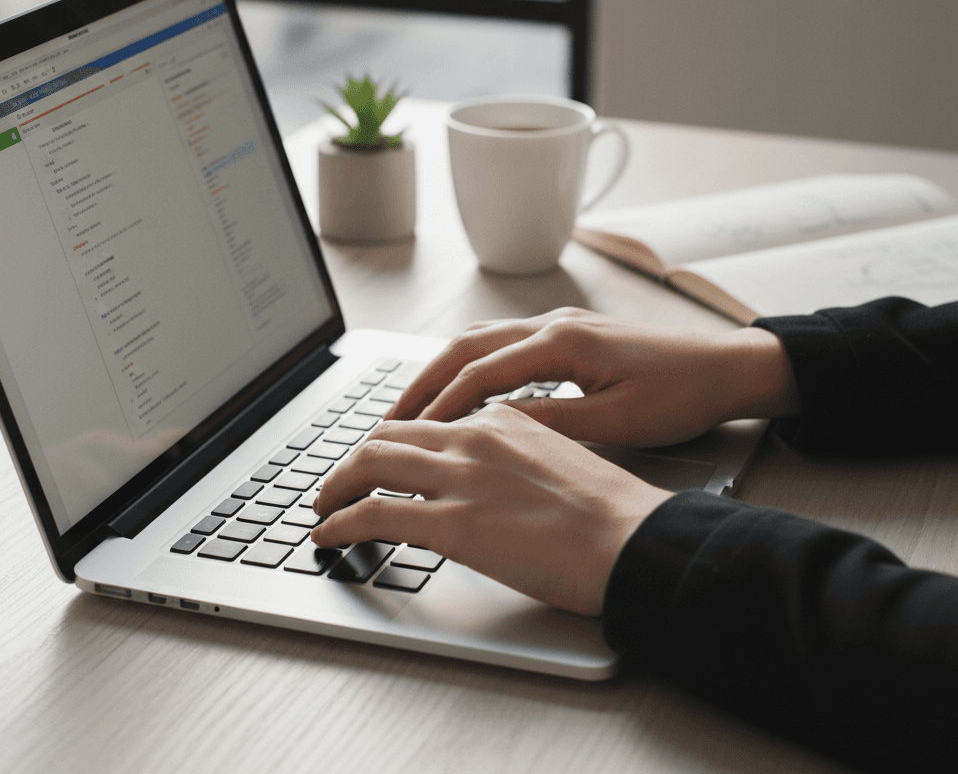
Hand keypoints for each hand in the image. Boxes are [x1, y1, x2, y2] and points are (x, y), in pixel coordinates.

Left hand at [311, 406, 671, 614]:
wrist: (635, 539)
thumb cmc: (611, 511)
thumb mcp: (561, 460)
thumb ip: (518, 456)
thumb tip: (493, 476)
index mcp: (503, 420)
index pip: (429, 419)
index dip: (395, 439)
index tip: (379, 458)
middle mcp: (474, 437)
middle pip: (389, 433)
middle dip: (353, 457)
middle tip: (338, 479)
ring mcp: (460, 477)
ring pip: (369, 463)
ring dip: (335, 484)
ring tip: (322, 504)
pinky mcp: (452, 524)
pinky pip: (373, 515)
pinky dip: (340, 522)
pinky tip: (328, 535)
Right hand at [385, 308, 797, 447]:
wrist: (727, 368)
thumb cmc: (682, 394)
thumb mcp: (618, 422)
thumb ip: (553, 425)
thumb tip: (494, 431)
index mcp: (564, 342)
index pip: (481, 373)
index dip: (439, 406)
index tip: (404, 435)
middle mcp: (555, 324)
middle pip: (468, 346)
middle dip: (424, 381)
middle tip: (387, 417)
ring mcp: (561, 324)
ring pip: (482, 339)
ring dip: (444, 370)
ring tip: (413, 406)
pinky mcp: (571, 335)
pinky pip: (505, 344)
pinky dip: (473, 365)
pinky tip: (464, 391)